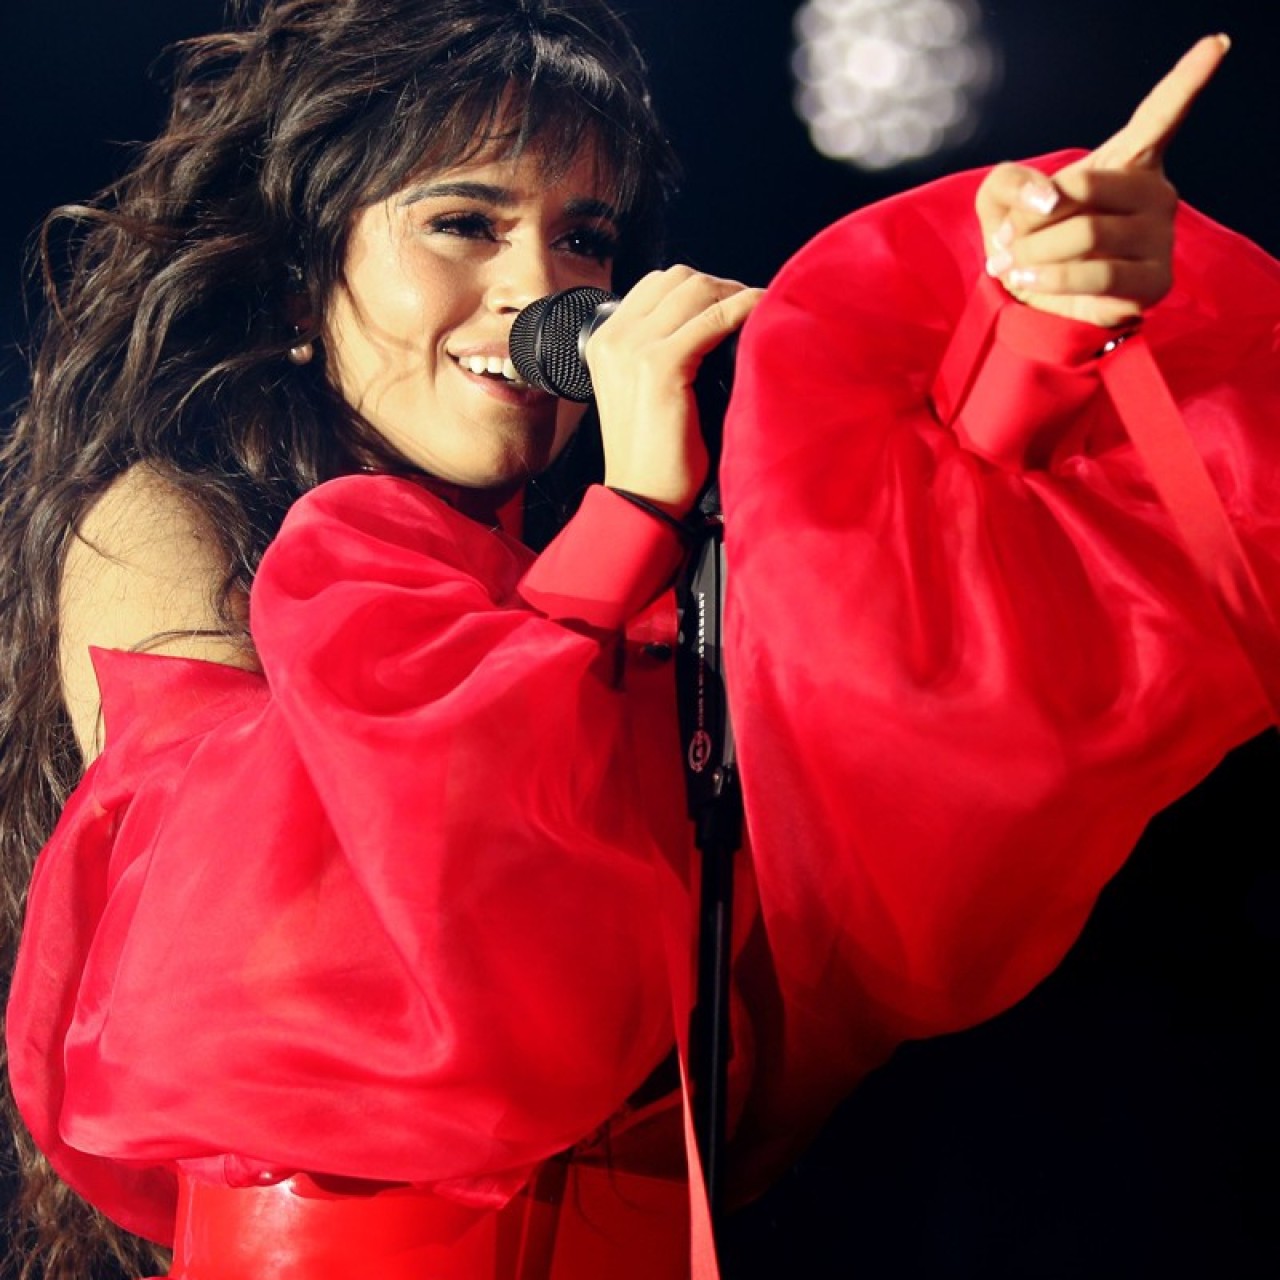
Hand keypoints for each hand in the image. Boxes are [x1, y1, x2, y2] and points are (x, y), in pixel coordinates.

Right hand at [585, 266, 762, 516]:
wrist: (641, 497)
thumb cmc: (652, 455)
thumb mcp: (641, 392)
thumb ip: (658, 353)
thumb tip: (706, 324)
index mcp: (604, 341)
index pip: (657, 284)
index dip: (700, 287)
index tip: (730, 303)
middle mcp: (614, 338)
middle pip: (678, 279)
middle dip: (720, 286)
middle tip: (751, 307)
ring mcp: (634, 349)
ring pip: (696, 290)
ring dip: (735, 294)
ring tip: (760, 311)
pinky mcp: (660, 366)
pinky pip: (713, 318)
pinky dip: (744, 308)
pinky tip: (763, 312)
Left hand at [976, 34, 1229, 327]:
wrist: (1029, 299)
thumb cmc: (1024, 238)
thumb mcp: (999, 198)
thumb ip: (1010, 181)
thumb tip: (1046, 197)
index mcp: (1128, 159)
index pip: (1161, 115)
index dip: (1189, 79)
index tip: (1215, 46)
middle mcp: (1155, 193)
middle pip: (1084, 187)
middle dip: (1029, 217)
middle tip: (1007, 238)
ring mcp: (1160, 238)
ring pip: (1088, 234)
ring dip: (1034, 252)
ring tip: (1013, 264)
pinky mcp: (1152, 282)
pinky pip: (1097, 276)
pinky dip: (1051, 280)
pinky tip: (1030, 281)